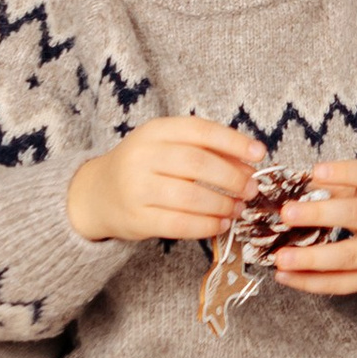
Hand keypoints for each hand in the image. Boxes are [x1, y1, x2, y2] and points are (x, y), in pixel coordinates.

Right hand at [67, 116, 260, 242]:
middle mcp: (142, 156)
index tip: (259, 153)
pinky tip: (220, 224)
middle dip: (232, 178)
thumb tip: (251, 163)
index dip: (233, 142)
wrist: (97, 193)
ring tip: (238, 209)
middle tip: (251, 189)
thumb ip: (208, 150)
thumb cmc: (145, 167)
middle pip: (197, 164)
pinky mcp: (136, 219)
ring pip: (190, 197)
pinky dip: (206, 226)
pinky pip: (178, 224)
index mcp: (155, 131)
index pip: (199, 131)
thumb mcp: (169, 147)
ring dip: (222, 205)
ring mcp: (136, 188)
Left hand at [269, 159, 356, 300]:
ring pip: (348, 257)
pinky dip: (311, 282)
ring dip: (311, 258)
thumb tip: (297, 185)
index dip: (344, 172)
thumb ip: (343, 189)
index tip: (315, 171)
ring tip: (280, 256)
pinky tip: (285, 276)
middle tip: (287, 213)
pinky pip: (341, 284)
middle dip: (320, 213)